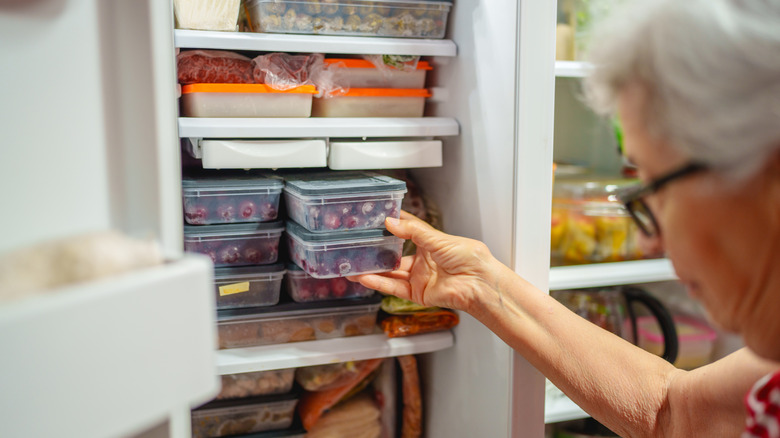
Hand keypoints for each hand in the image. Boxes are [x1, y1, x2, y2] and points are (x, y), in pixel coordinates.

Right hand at [348, 211, 497, 311]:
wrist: (478, 282)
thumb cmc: (469, 258)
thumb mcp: (438, 238)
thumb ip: (413, 231)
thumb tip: (392, 222)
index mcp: (430, 244)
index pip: (406, 232)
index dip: (392, 226)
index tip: (376, 220)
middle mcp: (423, 261)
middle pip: (394, 256)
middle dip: (376, 253)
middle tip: (358, 247)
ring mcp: (419, 278)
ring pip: (390, 274)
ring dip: (372, 271)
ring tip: (353, 266)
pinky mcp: (417, 294)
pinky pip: (394, 288)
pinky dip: (379, 283)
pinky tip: (365, 278)